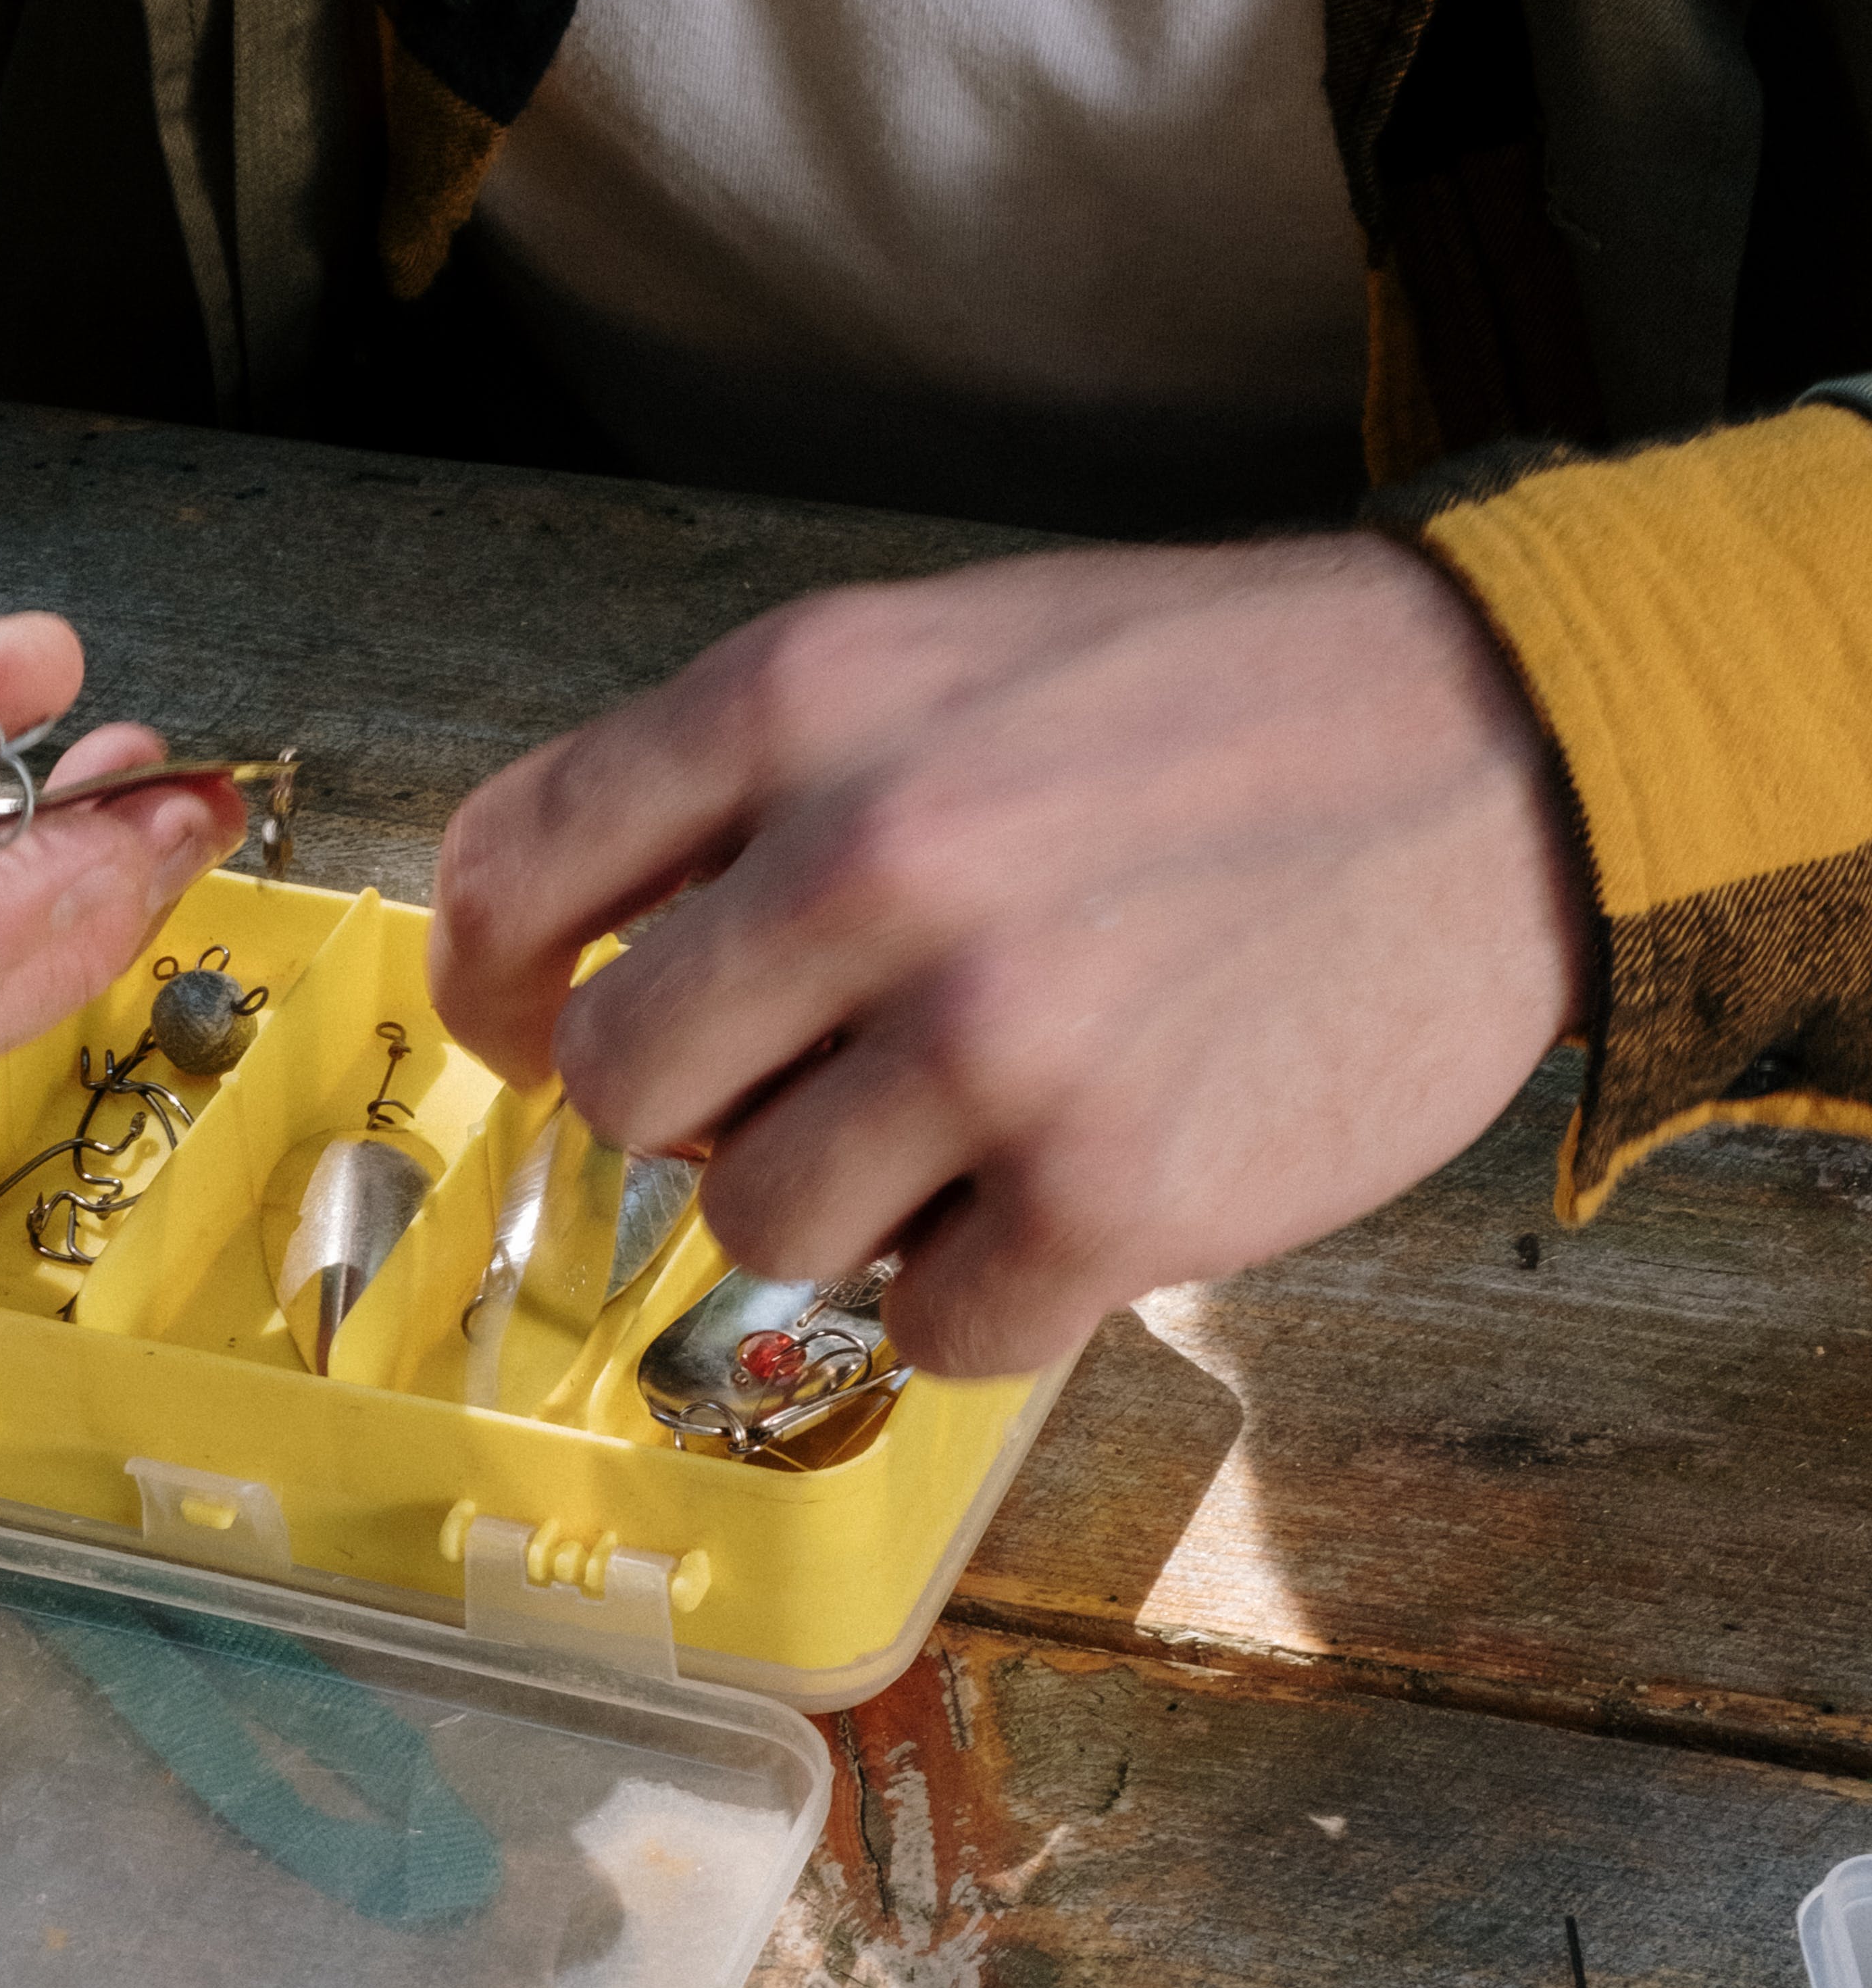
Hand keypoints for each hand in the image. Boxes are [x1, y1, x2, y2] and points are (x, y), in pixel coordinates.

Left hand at [430, 534, 1591, 1379]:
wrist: (1496, 751)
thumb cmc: (1196, 706)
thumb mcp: (931, 655)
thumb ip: (738, 785)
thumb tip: (561, 960)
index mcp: (798, 700)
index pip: (507, 879)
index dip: (491, 986)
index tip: (528, 1024)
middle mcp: (869, 859)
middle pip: (612, 1085)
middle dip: (688, 1106)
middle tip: (806, 1074)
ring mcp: (991, 1039)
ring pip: (756, 1229)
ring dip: (845, 1203)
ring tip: (973, 1118)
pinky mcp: (1111, 1196)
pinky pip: (927, 1331)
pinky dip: (981, 1291)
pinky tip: (1068, 1188)